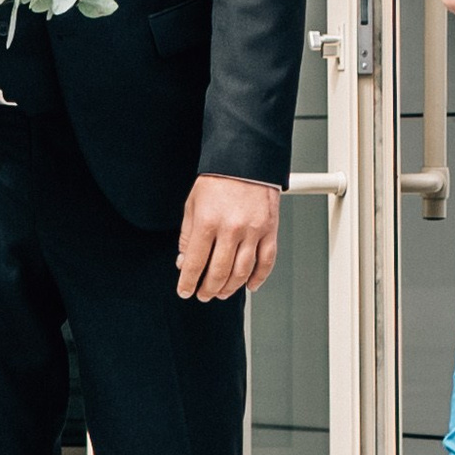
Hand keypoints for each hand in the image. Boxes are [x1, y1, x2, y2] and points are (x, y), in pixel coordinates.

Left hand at [177, 174, 279, 302]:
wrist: (246, 160)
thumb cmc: (218, 179)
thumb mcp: (193, 204)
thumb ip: (187, 235)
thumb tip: (184, 261)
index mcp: (207, 221)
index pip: (194, 262)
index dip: (187, 282)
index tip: (184, 291)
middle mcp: (231, 228)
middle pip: (218, 272)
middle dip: (208, 289)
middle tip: (203, 294)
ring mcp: (253, 231)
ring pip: (242, 272)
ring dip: (230, 288)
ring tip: (222, 292)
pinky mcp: (270, 230)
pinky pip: (266, 262)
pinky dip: (258, 278)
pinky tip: (250, 285)